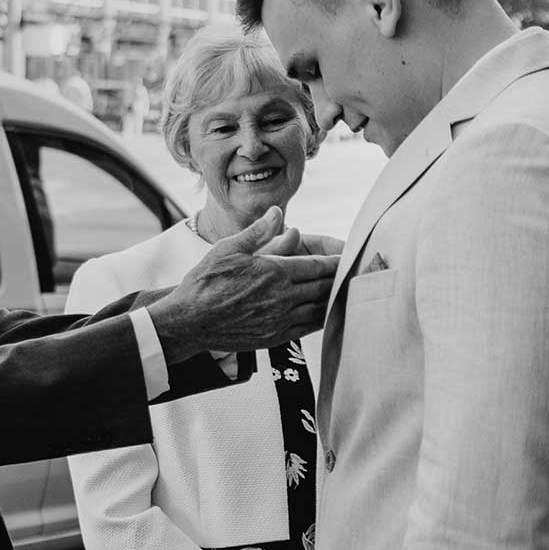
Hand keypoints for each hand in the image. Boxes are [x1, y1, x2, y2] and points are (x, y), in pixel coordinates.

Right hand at [149, 208, 338, 360]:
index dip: (338, 261)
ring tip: (348, 291)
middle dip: (342, 278)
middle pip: (324, 287)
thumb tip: (278, 212)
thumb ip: (259, 232)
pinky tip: (326, 313)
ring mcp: (280, 320)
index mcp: (274, 272)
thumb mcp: (228, 249)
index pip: (318, 266)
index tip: (352, 256)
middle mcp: (282, 297)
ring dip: (335, 299)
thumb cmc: (205, 283)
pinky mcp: (274, 337)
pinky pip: (307, 328)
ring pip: (320, 309)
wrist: (189, 322)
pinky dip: (322, 319)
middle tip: (360, 271)